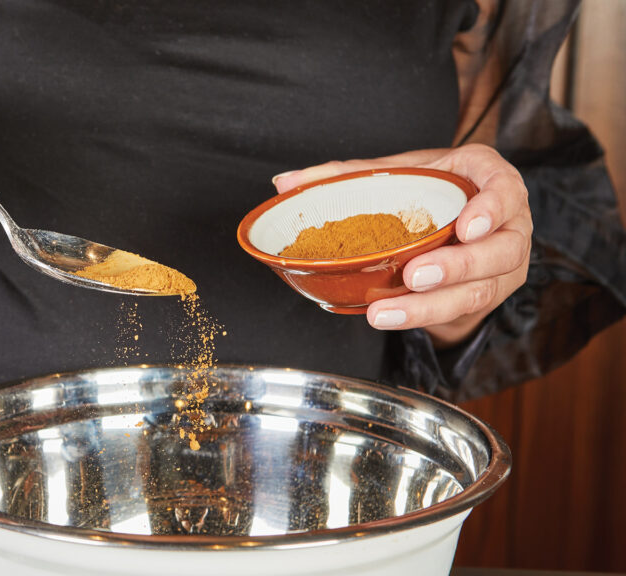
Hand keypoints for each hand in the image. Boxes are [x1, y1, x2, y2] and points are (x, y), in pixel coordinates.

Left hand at [272, 144, 531, 347]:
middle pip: (499, 249)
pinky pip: (464, 309)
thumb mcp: (393, 175)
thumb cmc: (427, 192)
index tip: (468, 226)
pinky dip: (426, 316)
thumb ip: (344, 176)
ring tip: (386, 313)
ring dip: (433, 306)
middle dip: (458, 267)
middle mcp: (508, 221)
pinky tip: (392, 318)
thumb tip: (284, 183)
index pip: (505, 187)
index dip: (493, 206)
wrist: (451, 226)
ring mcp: (505, 261)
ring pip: (482, 288)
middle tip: (415, 277)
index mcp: (487, 178)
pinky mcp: (491, 291)